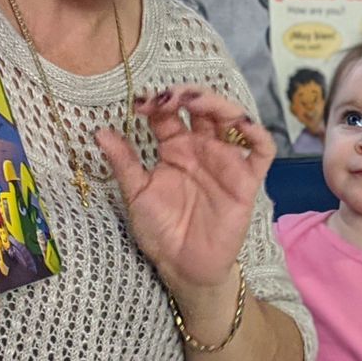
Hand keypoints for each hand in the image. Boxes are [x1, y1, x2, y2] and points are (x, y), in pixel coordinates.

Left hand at [97, 86, 272, 295]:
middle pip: (202, 108)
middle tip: (167, 97)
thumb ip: (123, 163)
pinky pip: (262, 151)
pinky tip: (241, 123)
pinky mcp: (246, 179)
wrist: (183, 266)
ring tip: (195, 101)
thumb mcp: (136, 194)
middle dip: (186, 95)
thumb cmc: (160, 230)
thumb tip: (99, 132)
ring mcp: (226, 162)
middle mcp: (202, 149)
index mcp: (175, 148)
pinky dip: (258, 132)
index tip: (139, 103)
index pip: (169, 114)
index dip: (156, 103)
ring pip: (232, 120)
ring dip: (217, 103)